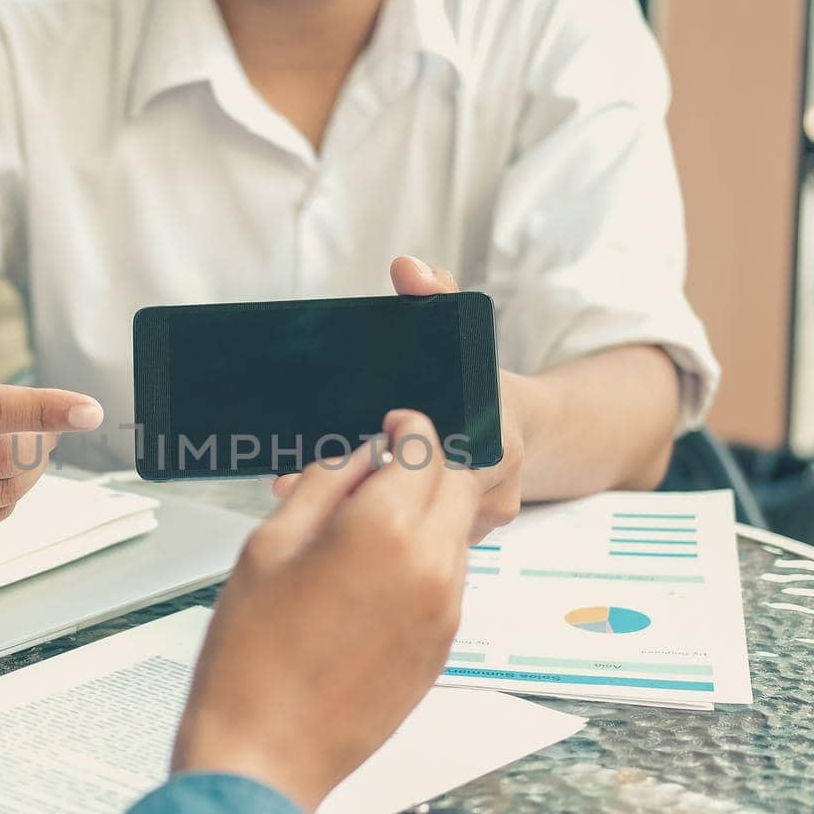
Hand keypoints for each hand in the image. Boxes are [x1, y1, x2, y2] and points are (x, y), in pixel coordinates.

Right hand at [173, 410, 481, 813]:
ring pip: (456, 534)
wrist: (265, 752)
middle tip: (385, 470)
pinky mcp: (443, 648)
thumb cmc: (251, 658)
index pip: (425, 449)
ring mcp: (445, 611)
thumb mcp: (268, 546)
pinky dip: (424, 562)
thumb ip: (322, 486)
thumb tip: (357, 458)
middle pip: (456, 486)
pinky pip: (448, 581)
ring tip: (363, 532)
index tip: (393, 426)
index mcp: (385, 529)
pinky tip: (370, 579)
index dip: (409, 428)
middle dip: (428, 468)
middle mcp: (431, 566)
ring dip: (426, 517)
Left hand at [277, 256, 522, 542]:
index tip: (327, 454)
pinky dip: (375, 528)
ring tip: (299, 499)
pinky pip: (413, 543)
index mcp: (496, 444)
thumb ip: (436, 296)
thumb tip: (407, 267)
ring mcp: (479, 526)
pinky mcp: (462, 546)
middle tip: (289, 478)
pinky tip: (330, 519)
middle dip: (350, 492)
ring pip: (410, 529)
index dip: (377, 457)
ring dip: (358, 514)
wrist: (524, 427)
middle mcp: (493, 493)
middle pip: (413, 502)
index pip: (429, 457)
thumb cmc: (481, 382)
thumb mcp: (463, 332)